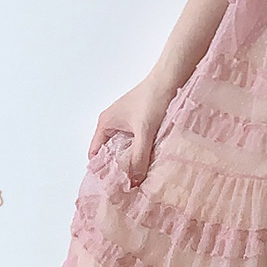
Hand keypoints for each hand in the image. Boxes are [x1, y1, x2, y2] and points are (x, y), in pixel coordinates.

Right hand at [89, 72, 179, 187]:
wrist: (170, 80)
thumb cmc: (153, 100)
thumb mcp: (144, 131)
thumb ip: (139, 157)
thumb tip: (134, 181)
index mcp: (105, 124)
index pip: (95, 153)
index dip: (101, 170)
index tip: (111, 186)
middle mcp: (112, 124)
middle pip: (109, 152)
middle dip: (117, 168)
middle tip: (127, 186)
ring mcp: (126, 123)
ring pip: (124, 148)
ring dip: (130, 160)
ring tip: (138, 178)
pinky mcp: (140, 123)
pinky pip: (135, 143)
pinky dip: (140, 152)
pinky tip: (149, 162)